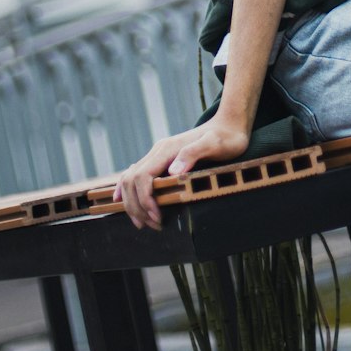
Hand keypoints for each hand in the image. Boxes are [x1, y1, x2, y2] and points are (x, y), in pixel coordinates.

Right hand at [113, 117, 250, 229]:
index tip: (157, 217)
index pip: (143, 177)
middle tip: (153, 225)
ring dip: (132, 202)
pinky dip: (127, 190)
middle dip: (137, 206)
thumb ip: (194, 153)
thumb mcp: (215, 144)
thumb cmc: (225, 137)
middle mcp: (158, 151)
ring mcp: (158, 155)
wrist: (228, 125)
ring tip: (144, 222)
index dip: (145, 199)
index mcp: (167, 149)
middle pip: (132, 180)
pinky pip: (136, 175)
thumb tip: (173, 171)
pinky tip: (122, 201)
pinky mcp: (161, 161)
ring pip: (130, 179)